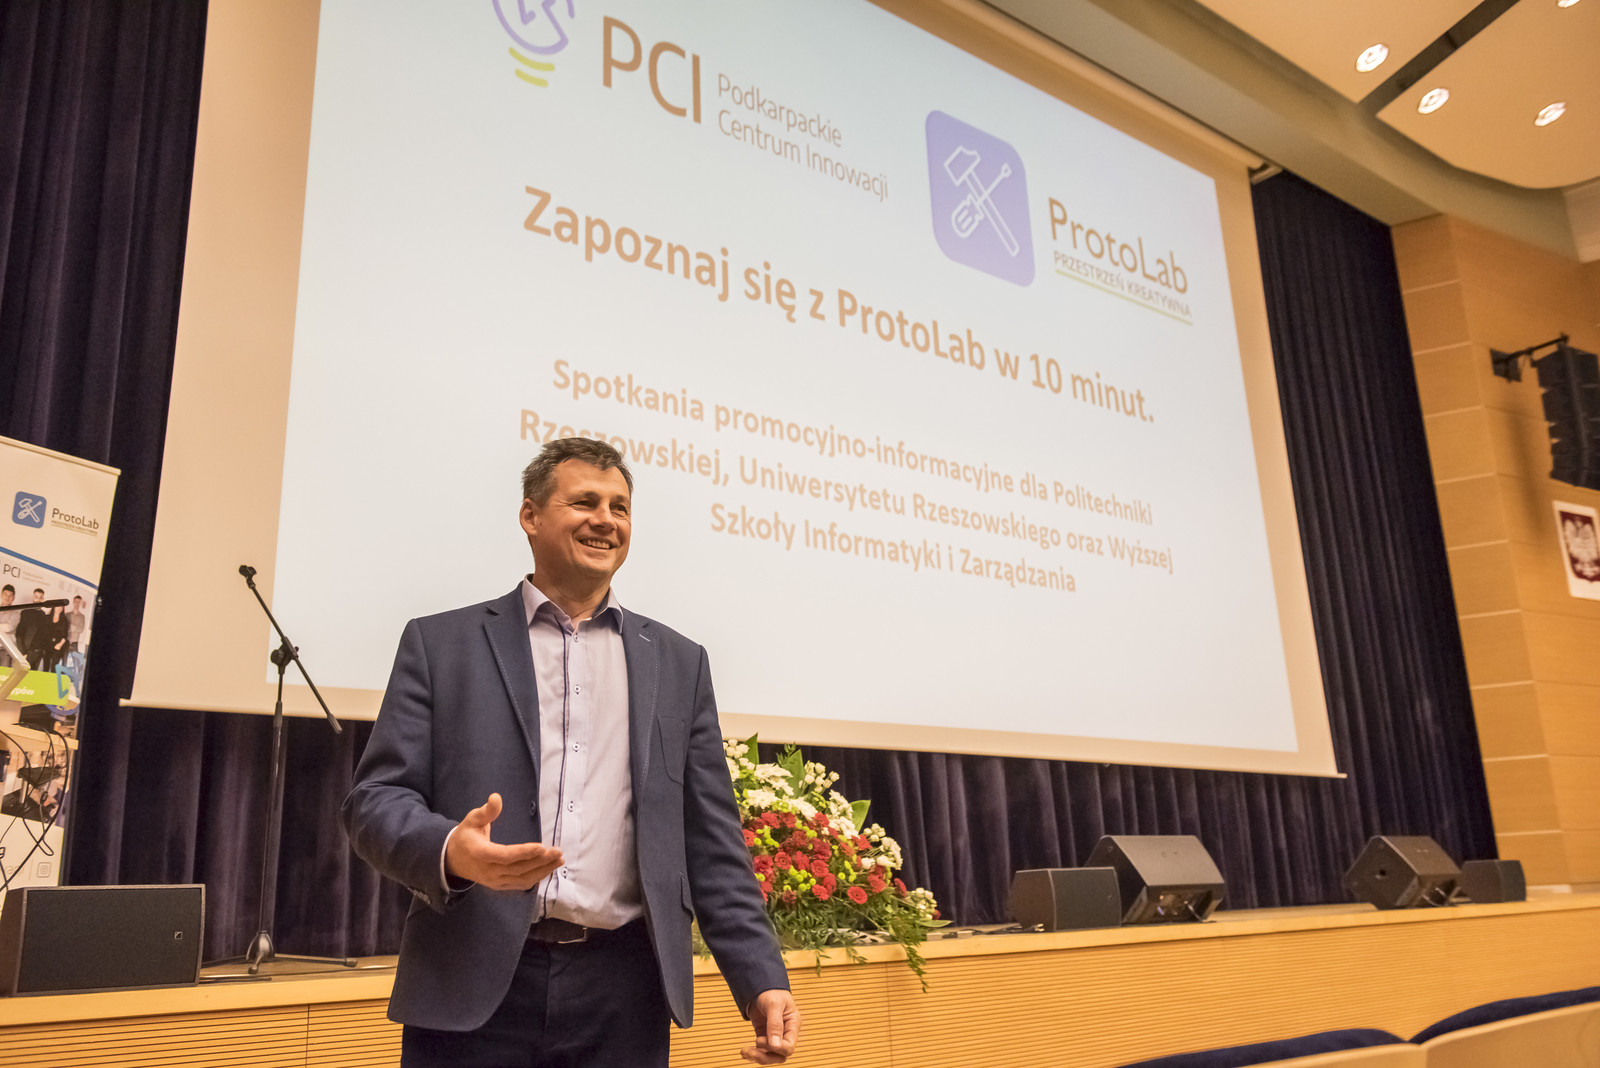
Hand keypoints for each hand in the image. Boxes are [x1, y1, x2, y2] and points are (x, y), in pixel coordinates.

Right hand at [444, 793, 562, 890]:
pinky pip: (520, 884)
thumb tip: (497, 797)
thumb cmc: (465, 836)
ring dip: (542, 871)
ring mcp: (494, 881)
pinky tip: (548, 869)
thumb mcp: (471, 820)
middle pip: (518, 869)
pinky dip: (536, 877)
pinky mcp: (500, 885)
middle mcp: (488, 871)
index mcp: (480, 854)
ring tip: (558, 860)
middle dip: (540, 861)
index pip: (505, 856)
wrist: (453, 860)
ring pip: (522, 879)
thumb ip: (486, 811)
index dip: (524, 853)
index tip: (542, 847)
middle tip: (558, 852)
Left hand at [740, 988, 799, 1063]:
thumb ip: (775, 1025)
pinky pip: (761, 1050)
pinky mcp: (764, 1035)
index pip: (789, 1046)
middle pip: (780, 1055)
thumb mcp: (774, 1005)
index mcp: (793, 1025)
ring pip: (770, 1055)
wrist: (760, 985)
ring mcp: (775, 1035)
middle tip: (751, 1051)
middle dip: (765, 1056)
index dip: (776, 1048)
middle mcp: (786, 1032)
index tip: (759, 1039)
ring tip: (745, 1052)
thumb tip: (775, 1045)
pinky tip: (745, 1052)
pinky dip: (753, 1053)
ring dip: (758, 1056)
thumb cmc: (771, 992)